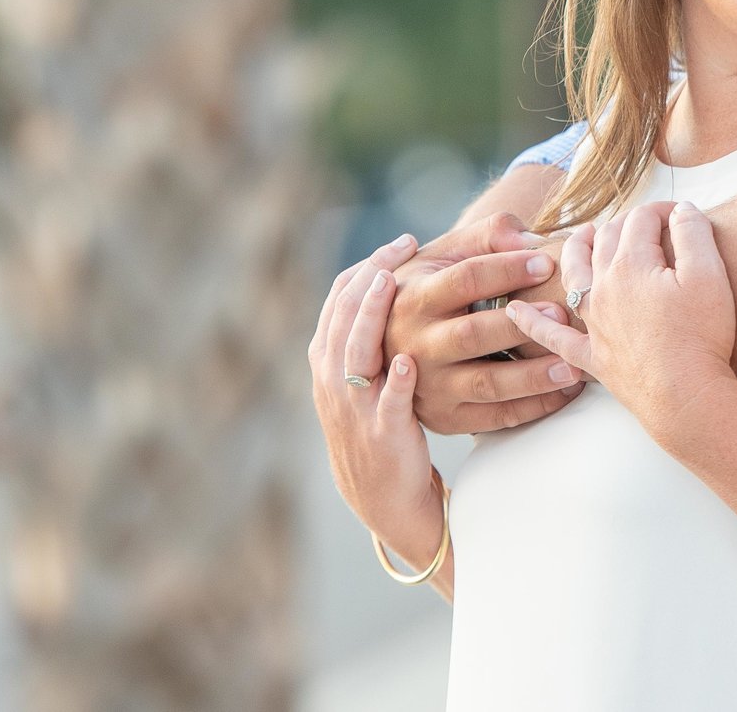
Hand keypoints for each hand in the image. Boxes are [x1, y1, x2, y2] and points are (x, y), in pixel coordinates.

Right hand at [307, 234, 442, 555]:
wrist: (381, 495)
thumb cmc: (383, 422)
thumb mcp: (366, 375)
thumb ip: (371, 333)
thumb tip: (393, 277)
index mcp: (329, 358)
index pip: (339, 300)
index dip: (367, 267)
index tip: (400, 242)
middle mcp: (334, 379)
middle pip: (343, 316)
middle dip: (369, 278)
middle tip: (399, 248)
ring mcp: (354, 407)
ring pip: (354, 354)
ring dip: (370, 317)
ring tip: (390, 285)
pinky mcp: (381, 435)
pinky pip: (385, 405)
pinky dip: (394, 383)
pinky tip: (407, 361)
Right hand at [387, 211, 583, 434]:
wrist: (386, 344)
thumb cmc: (430, 286)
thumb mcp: (444, 254)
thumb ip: (487, 236)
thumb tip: (530, 241)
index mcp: (414, 297)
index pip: (464, 280)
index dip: (506, 269)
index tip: (546, 263)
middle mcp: (415, 345)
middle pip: (472, 335)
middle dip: (518, 327)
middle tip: (561, 315)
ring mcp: (428, 387)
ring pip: (486, 383)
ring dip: (532, 377)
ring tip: (572, 366)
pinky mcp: (445, 418)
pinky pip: (493, 418)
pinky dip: (532, 407)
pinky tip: (564, 392)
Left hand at [507, 200, 736, 436]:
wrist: (685, 396)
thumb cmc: (701, 335)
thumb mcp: (709, 274)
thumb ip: (693, 233)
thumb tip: (681, 209)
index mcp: (631, 265)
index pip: (641, 220)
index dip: (662, 210)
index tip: (681, 214)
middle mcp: (603, 288)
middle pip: (607, 240)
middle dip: (627, 223)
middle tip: (648, 225)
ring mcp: (593, 323)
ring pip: (574, 274)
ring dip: (576, 249)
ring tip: (583, 235)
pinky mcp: (591, 356)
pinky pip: (552, 336)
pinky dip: (531, 323)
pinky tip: (515, 312)